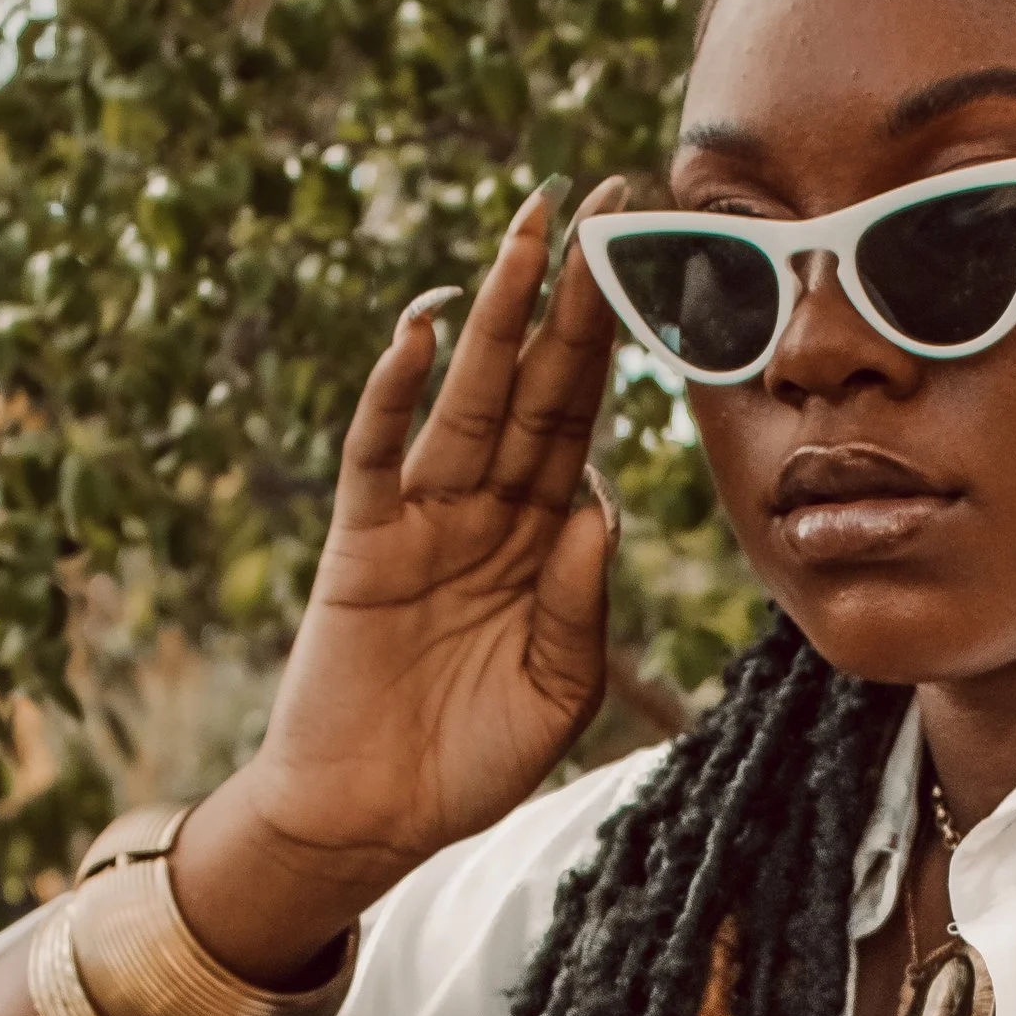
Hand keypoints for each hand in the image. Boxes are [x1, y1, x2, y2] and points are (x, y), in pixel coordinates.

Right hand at [173, 178, 626, 976]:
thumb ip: (580, 604)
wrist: (371, 823)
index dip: (618, 340)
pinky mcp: (360, 545)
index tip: (656, 257)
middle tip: (607, 192)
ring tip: (530, 228)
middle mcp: (486, 508)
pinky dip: (397, 393)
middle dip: (571, 292)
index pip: (585, 417)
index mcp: (544, 536)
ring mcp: (421, 518)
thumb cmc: (467, 760)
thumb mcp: (558, 690)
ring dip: (498, 313)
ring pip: (467, 396)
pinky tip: (424, 331)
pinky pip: (379, 454)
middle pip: (536, 381)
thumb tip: (598, 504)